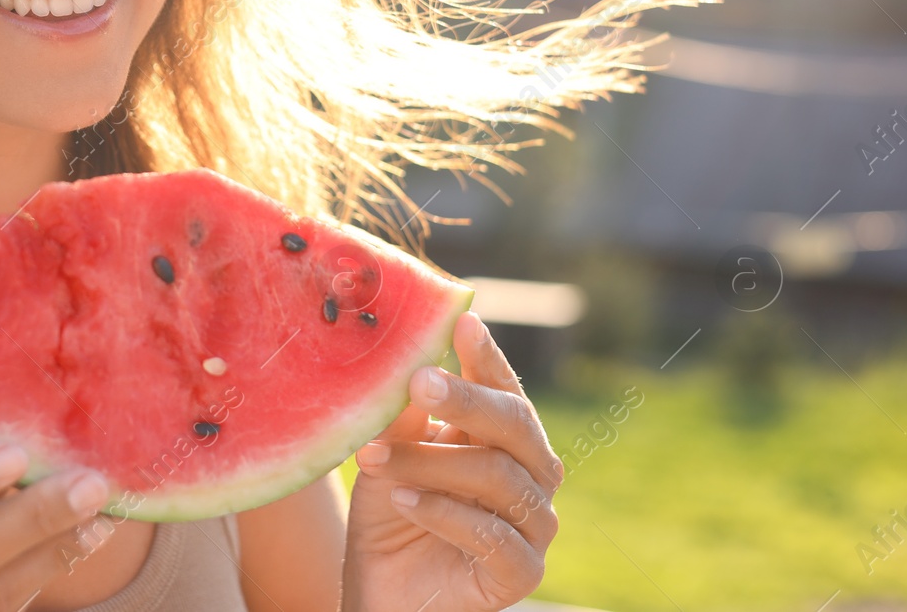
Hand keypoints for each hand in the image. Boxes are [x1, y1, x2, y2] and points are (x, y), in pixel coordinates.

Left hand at [341, 312, 562, 611]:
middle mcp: (529, 476)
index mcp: (502, 439)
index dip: (486, 356)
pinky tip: (404, 501)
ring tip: (375, 458)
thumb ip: (405, 414)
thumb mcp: (389, 453)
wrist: (380, 591)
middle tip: (420, 383)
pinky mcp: (520, 573)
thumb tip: (407, 358)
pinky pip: (495, 536)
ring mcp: (531, 526)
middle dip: (467, 400)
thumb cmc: (390, 515)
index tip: (464, 321)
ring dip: (431, 462)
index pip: (503, 389)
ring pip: (497, 477)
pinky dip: (446, 513)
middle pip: (515, 425)